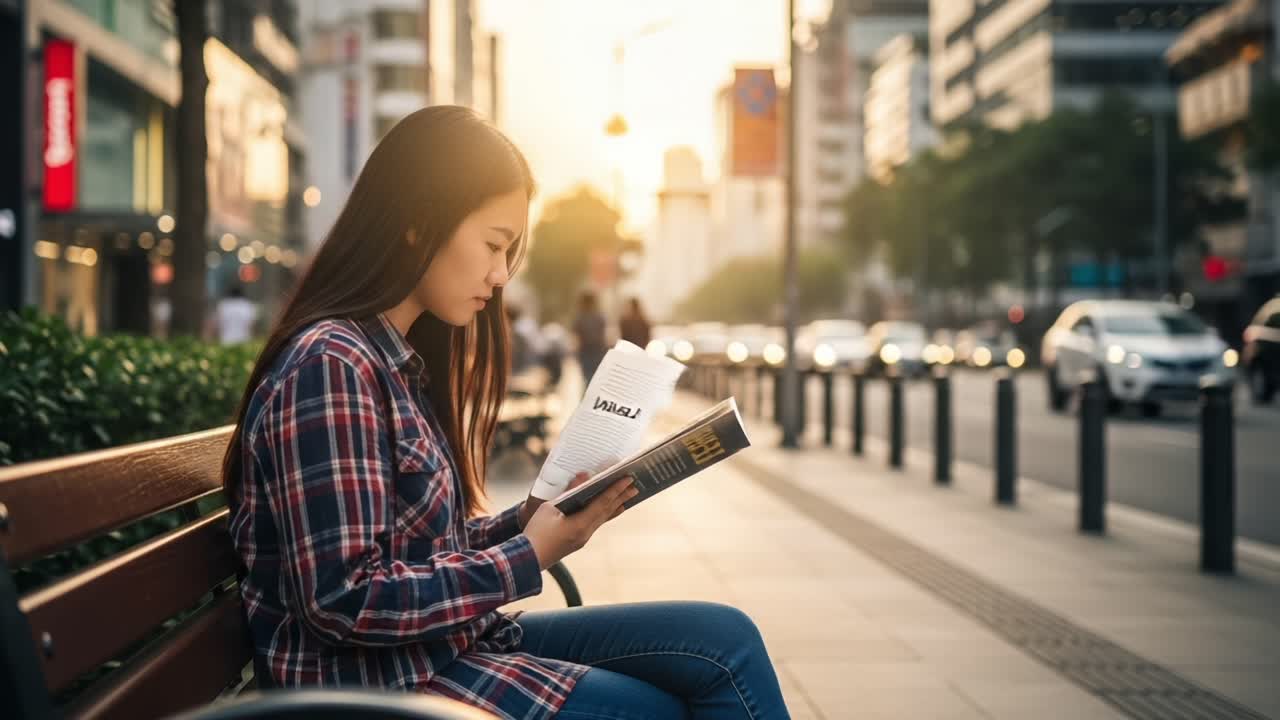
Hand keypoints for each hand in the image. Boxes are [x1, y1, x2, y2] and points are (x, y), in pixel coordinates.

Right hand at [522, 474, 636, 570]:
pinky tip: (608, 510)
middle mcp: (586, 533)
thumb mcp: (549, 508)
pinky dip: (605, 514)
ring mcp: (583, 539)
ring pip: (603, 519)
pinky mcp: (578, 541)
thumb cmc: (536, 531)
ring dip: (616, 506)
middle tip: (635, 486)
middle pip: (607, 511)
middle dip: (621, 497)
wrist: (527, 559)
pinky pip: (596, 524)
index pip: (603, 503)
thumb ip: (569, 491)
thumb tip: (585, 476)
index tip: (628, 479)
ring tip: (628, 497)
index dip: (616, 489)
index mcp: (580, 525)